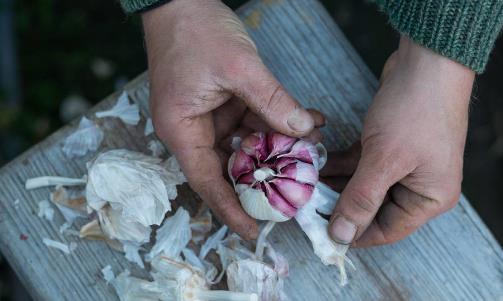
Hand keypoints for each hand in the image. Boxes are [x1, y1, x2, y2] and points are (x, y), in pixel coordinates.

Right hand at [142, 0, 322, 238]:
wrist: (182, 0)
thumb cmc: (196, 32)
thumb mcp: (239, 68)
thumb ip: (272, 102)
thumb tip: (303, 130)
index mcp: (182, 130)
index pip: (207, 182)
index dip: (231, 209)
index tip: (255, 230)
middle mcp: (193, 130)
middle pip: (230, 167)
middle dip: (266, 175)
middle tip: (298, 188)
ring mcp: (210, 117)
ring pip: (247, 145)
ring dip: (278, 145)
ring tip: (312, 147)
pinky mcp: (223, 104)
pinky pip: (252, 122)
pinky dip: (275, 122)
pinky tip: (305, 120)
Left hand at [323, 36, 474, 246]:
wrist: (426, 60)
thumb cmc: (415, 111)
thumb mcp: (385, 160)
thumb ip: (361, 199)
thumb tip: (342, 235)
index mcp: (429, 198)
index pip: (386, 230)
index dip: (353, 234)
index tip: (320, 233)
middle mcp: (418, 185)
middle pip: (372, 208)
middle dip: (339, 205)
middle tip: (306, 205)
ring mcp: (402, 164)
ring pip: (362, 184)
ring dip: (335, 182)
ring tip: (305, 183)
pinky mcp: (388, 145)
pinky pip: (360, 164)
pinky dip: (340, 164)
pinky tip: (317, 163)